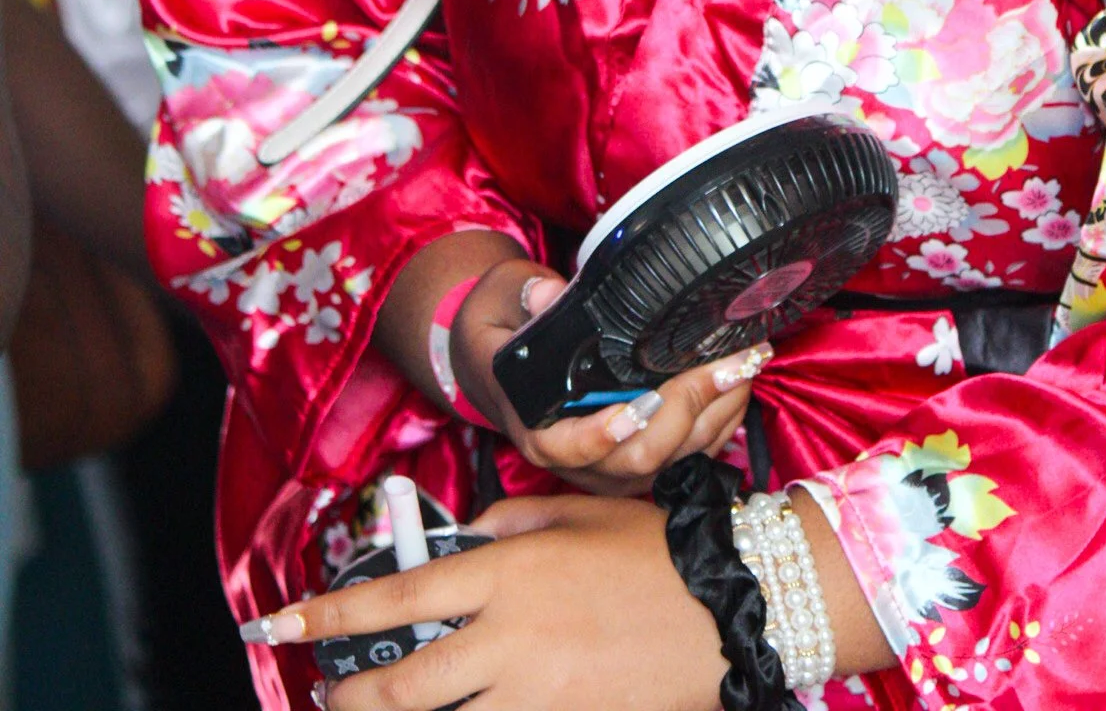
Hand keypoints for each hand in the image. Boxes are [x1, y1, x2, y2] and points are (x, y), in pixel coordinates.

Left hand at [252, 493, 725, 710]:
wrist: (728, 604)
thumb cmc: (651, 550)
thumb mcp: (575, 514)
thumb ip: (510, 521)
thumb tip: (466, 539)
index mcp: (506, 573)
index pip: (394, 598)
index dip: (327, 614)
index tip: (276, 624)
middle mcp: (507, 639)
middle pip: (402, 686)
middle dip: (349, 697)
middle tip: (324, 694)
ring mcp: (535, 695)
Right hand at [453, 260, 770, 494]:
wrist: (500, 361)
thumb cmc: (500, 330)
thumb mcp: (499, 301)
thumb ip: (522, 296)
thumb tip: (544, 293)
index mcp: (534, 424)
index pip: (566, 447)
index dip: (602, 436)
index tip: (636, 408)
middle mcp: (576, 458)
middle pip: (639, 456)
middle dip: (688, 408)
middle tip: (728, 362)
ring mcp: (612, 466)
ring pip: (674, 459)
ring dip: (717, 415)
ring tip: (747, 362)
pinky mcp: (640, 460)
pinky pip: (689, 455)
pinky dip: (721, 422)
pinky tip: (741, 380)